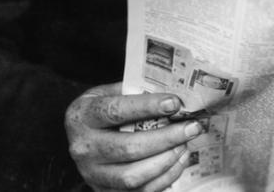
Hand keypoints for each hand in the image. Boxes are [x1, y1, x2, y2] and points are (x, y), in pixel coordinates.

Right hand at [65, 82, 201, 191]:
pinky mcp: (105, 191)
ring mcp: (92, 174)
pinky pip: (140, 191)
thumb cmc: (103, 110)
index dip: (147, 107)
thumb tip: (173, 96)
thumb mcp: (108, 93)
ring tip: (186, 144)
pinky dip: (165, 177)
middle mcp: (83, 148)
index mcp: (82, 116)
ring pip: (133, 176)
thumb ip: (135, 92)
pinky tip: (179, 160)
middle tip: (192, 127)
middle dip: (167, 138)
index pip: (116, 111)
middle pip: (129, 148)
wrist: (82, 138)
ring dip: (167, 160)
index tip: (174, 103)